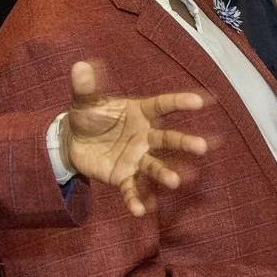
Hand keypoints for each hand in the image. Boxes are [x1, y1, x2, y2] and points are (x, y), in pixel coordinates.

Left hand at [61, 59, 210, 215]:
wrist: (74, 141)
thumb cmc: (88, 117)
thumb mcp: (84, 101)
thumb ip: (85, 86)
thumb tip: (80, 65)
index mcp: (140, 113)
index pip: (162, 106)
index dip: (180, 102)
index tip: (202, 101)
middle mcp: (144, 137)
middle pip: (167, 139)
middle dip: (184, 143)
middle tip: (202, 146)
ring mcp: (136, 158)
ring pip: (155, 166)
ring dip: (166, 173)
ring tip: (176, 181)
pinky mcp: (123, 177)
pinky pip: (131, 189)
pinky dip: (135, 200)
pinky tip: (140, 211)